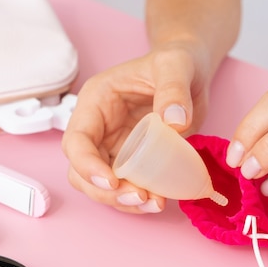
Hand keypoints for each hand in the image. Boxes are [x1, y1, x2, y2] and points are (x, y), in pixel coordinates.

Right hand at [61, 42, 211, 212]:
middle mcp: (97, 129)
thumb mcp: (176, 65)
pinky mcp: (130, 162)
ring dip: (120, 201)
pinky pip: (125, 187)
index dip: (87, 165)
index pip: (77, 140)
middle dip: (104, 191)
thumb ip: (174, 89)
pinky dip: (138, 200)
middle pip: (80, 170)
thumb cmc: (175, 62)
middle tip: (139, 197)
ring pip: (99, 186)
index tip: (112, 181)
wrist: (191, 73)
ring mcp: (112, 148)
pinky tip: (159, 201)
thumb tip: (174, 121)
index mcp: (96, 102)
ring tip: (154, 203)